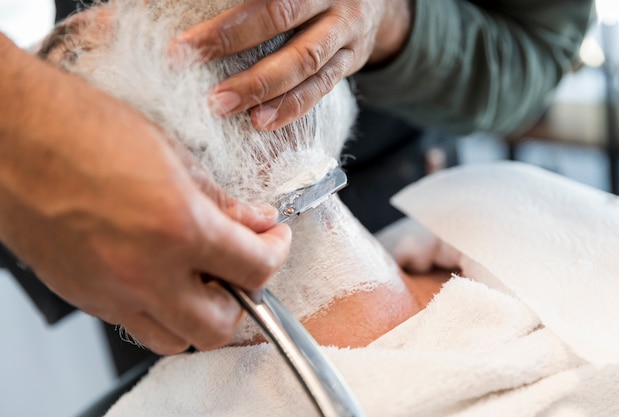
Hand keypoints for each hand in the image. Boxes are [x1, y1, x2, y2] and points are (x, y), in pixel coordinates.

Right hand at [0, 36, 291, 353]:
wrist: (11, 133)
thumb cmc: (82, 129)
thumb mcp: (171, 155)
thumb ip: (221, 200)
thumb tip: (255, 221)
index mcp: (177, 228)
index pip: (256, 269)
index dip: (277, 253)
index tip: (275, 239)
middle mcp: (144, 272)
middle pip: (219, 326)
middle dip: (244, 297)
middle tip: (245, 265)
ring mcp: (109, 292)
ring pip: (175, 339)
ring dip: (201, 315)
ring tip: (204, 277)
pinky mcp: (83, 297)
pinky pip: (135, 324)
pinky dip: (160, 309)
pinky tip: (161, 273)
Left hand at [172, 0, 411, 129]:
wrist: (373, 1)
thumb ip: (241, 2)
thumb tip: (151, 6)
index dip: (223, 11)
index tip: (172, 22)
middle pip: (278, 13)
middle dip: (228, 37)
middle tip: (182, 58)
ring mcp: (345, 28)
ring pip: (303, 59)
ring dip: (261, 85)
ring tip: (220, 105)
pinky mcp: (352, 60)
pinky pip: (322, 88)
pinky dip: (291, 107)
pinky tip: (261, 122)